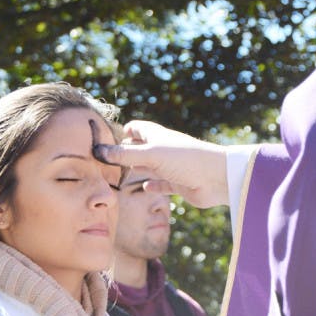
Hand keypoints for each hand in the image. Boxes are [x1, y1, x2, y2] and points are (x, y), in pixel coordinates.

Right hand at [93, 120, 228, 208]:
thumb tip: (98, 151)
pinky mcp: (178, 184)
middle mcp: (162, 150)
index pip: (136, 128)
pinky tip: (145, 187)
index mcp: (156, 136)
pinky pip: (162, 184)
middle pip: (139, 149)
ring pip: (148, 167)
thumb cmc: (185, 159)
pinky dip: (153, 185)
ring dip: (136, 170)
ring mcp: (170, 167)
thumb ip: (125, 154)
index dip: (122, 132)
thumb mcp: (151, 154)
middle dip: (124, 154)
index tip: (104, 142)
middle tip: (103, 163)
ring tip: (117, 177)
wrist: (217, 178)